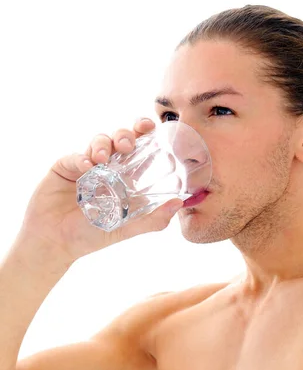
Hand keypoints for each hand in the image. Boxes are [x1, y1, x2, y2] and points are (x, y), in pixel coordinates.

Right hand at [18, 118, 183, 262]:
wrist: (56, 242)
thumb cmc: (91, 236)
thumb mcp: (126, 229)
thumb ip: (153, 219)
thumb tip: (180, 203)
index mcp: (124, 178)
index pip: (139, 150)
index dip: (146, 134)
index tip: (152, 127)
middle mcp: (107, 168)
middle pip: (120, 139)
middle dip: (125, 135)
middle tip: (127, 144)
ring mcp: (86, 165)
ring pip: (99, 142)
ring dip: (103, 145)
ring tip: (101, 159)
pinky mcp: (65, 166)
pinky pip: (75, 155)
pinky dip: (81, 158)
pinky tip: (86, 167)